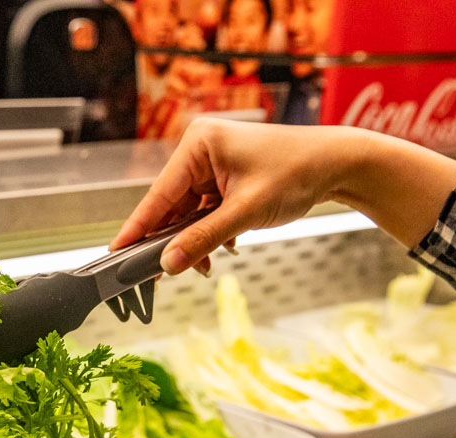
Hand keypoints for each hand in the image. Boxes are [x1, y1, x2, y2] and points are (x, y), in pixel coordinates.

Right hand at [111, 118, 455, 275]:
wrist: (341, 165)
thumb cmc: (298, 174)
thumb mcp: (246, 213)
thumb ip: (203, 240)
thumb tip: (167, 266)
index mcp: (198, 143)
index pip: (159, 194)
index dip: (137, 228)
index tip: (115, 253)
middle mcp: (199, 150)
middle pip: (170, 206)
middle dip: (171, 240)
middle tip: (156, 275)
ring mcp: (211, 164)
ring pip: (187, 213)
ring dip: (193, 241)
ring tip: (202, 266)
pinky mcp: (224, 178)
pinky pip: (203, 212)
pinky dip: (208, 234)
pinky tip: (218, 252)